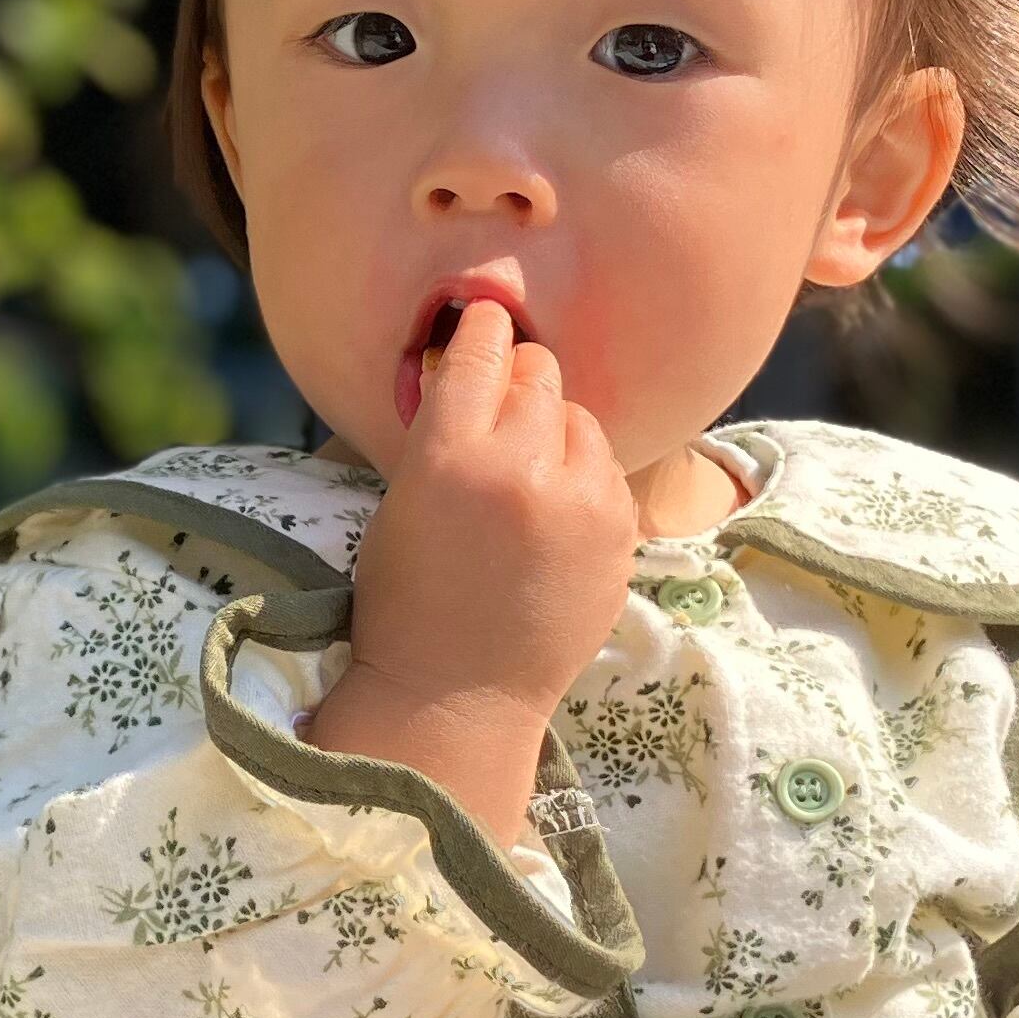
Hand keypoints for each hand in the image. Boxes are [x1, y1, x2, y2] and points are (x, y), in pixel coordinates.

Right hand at [303, 299, 636, 836]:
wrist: (458, 695)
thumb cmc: (408, 601)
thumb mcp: (401, 501)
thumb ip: (442, 431)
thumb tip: (474, 367)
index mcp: (448, 455)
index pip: (478, 351)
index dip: (481, 329)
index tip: (485, 321)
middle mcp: (519, 467)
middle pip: (536, 373)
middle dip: (517, 381)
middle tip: (503, 407)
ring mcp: (578, 500)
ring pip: (578, 416)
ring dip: (553, 430)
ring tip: (527, 476)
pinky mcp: (617, 530)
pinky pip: (606, 468)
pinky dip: (582, 477)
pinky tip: (554, 514)